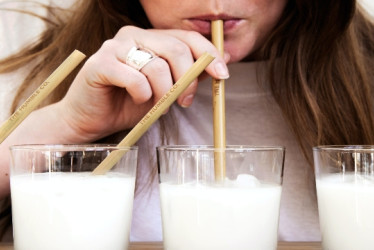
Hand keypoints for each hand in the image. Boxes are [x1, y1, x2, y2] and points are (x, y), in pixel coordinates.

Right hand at [58, 25, 228, 141]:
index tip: (222, 75)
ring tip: (156, 105)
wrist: (91, 119)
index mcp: (151, 39)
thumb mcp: (164, 90)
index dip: (208, 54)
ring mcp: (115, 47)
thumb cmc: (128, 104)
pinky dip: (141, 95)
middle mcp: (133, 36)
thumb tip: (217, 67)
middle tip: (184, 101)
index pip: (187, 38)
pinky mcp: (100, 63)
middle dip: (187, 79)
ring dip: (163, 93)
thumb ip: (185, 76)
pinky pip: (134, 78)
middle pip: (175, 49)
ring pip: (156, 66)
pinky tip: (137, 100)